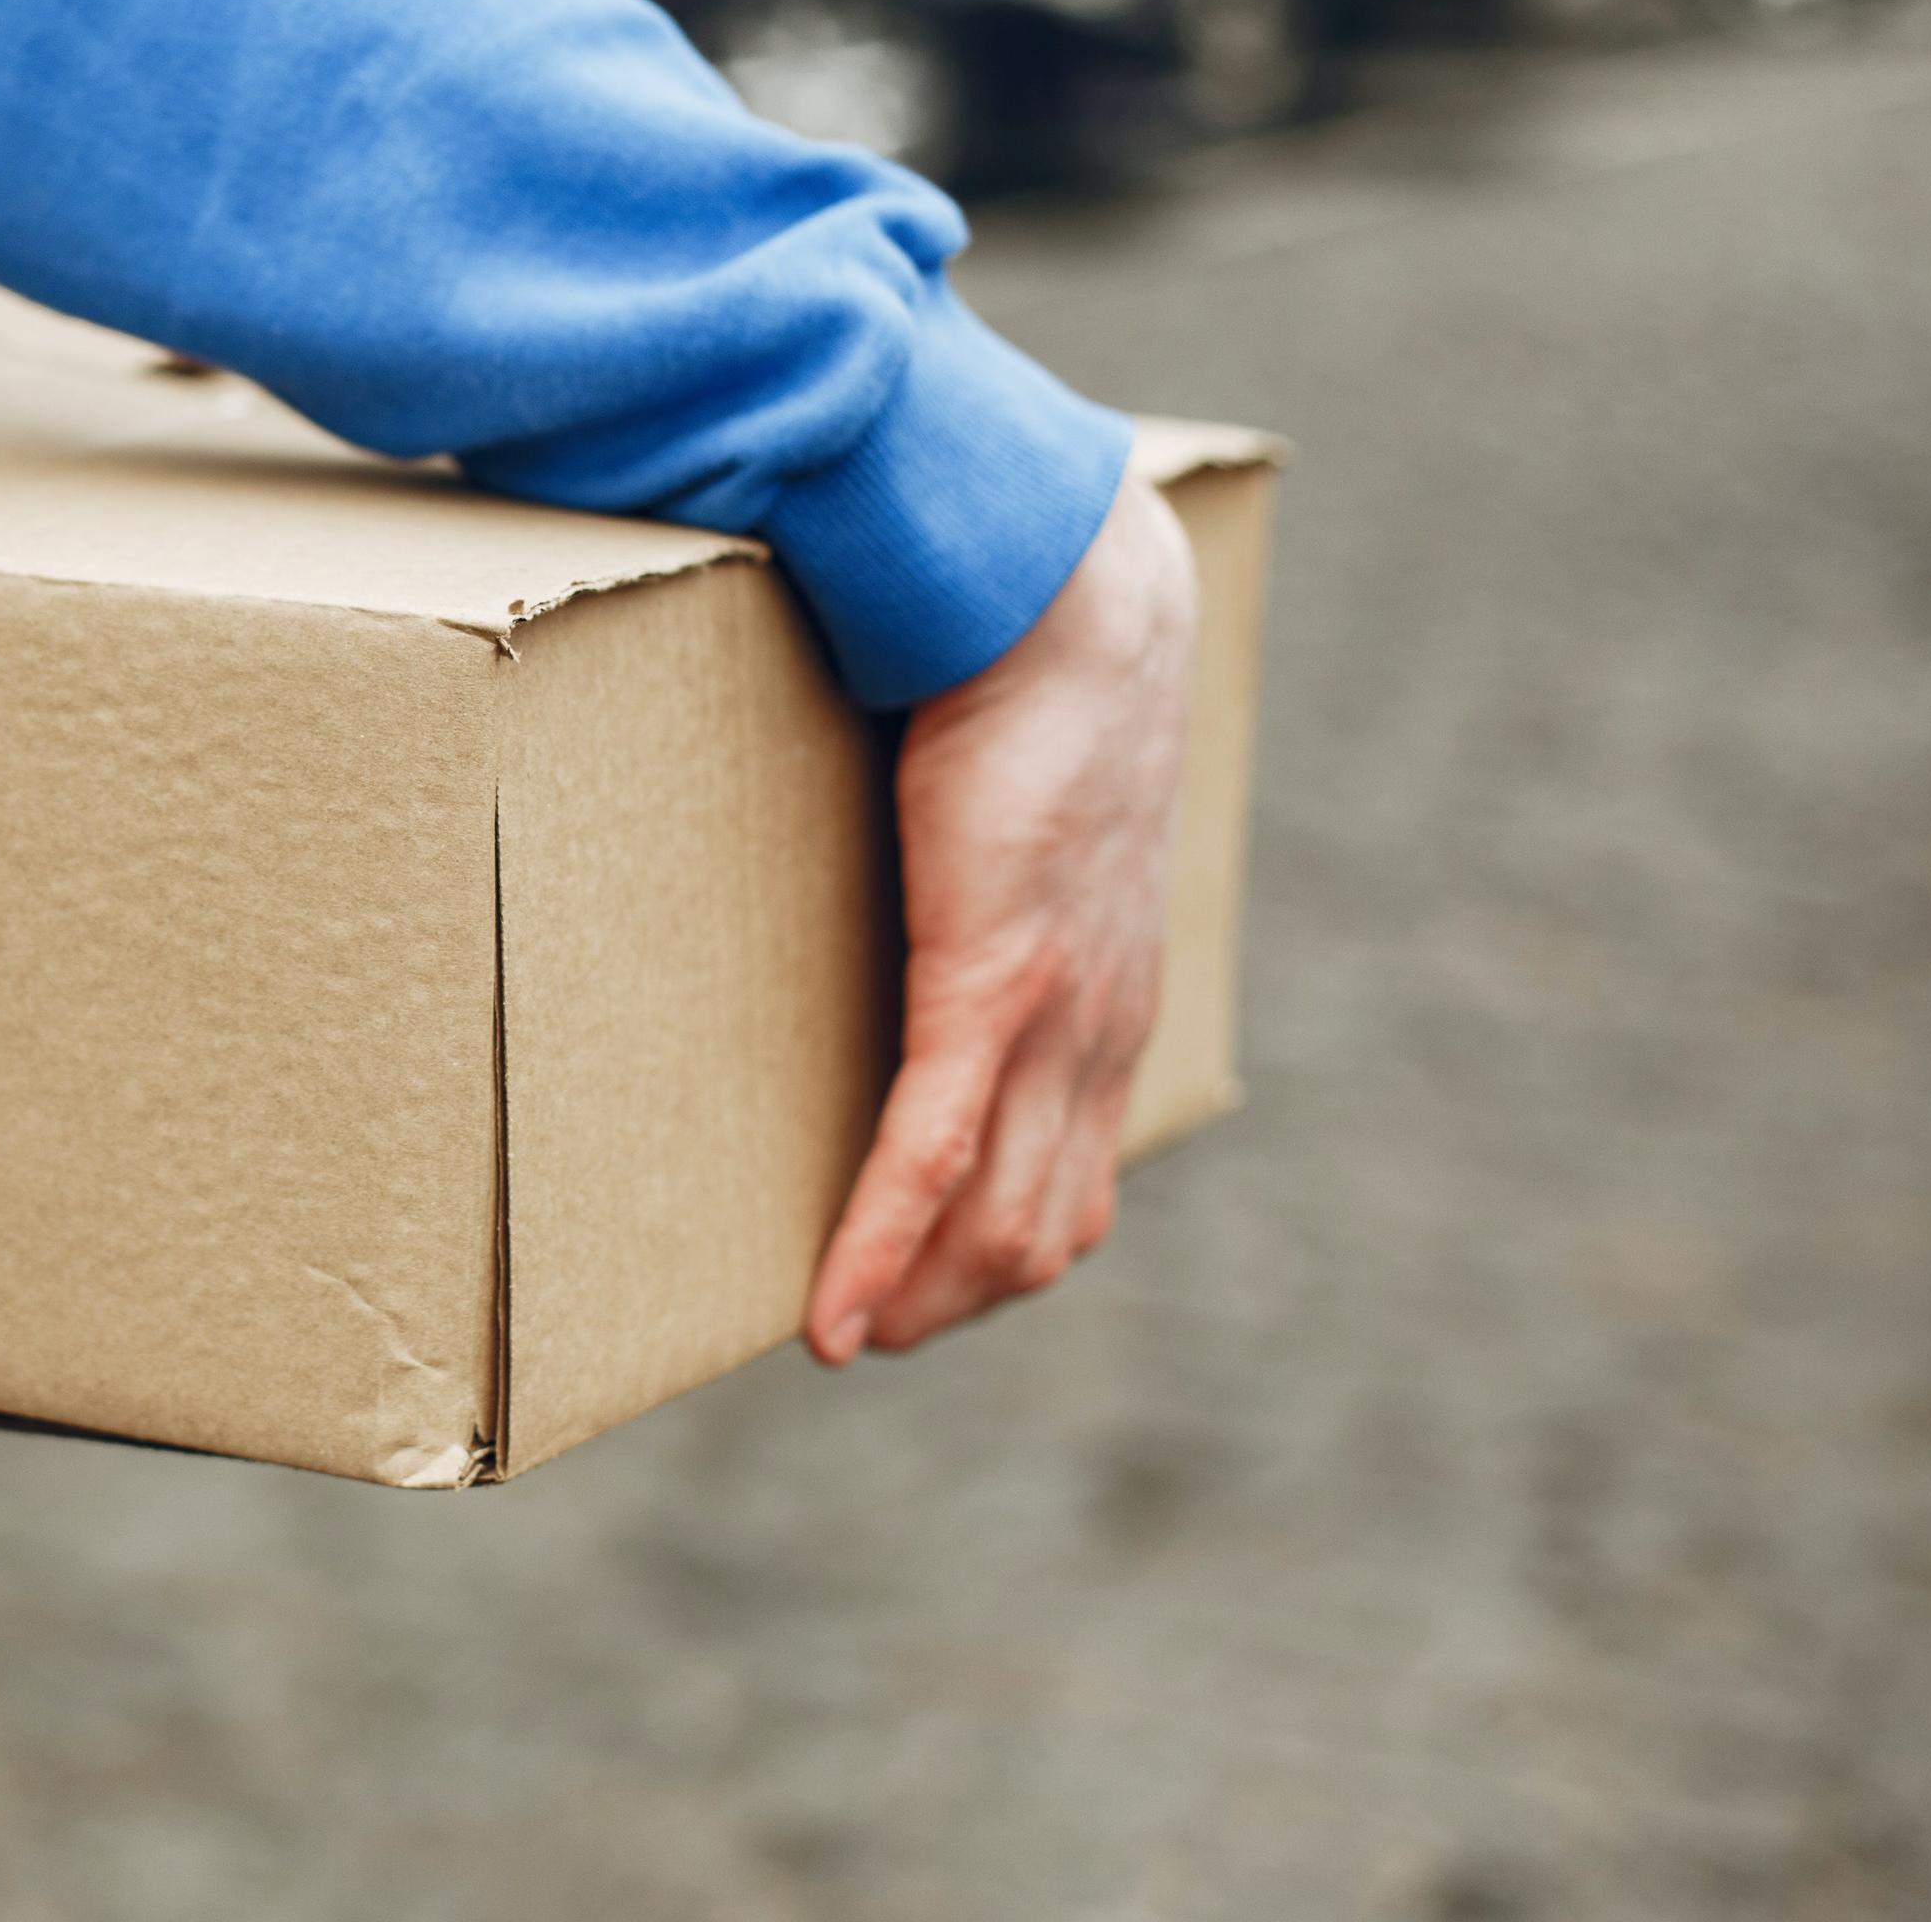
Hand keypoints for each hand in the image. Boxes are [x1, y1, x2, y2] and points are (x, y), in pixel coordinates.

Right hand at [804, 473, 1197, 1363]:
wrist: (1066, 598)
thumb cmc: (1020, 674)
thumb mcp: (1015, 805)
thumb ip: (979, 861)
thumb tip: (913, 867)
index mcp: (1107, 992)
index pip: (1068, 1179)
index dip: (991, 1255)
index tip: (908, 1286)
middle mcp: (1100, 1027)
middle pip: (1038, 1229)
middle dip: (947, 1300)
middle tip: (857, 1329)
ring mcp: (1056, 1014)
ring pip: (996, 1224)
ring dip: (911, 1298)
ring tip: (834, 1332)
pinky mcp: (992, 980)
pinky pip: (929, 1155)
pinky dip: (874, 1250)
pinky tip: (823, 1317)